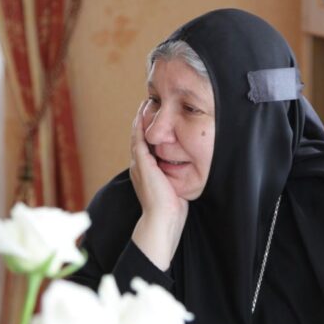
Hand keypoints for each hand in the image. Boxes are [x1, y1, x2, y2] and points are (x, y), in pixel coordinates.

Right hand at [130, 101, 187, 270]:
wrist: (162, 220)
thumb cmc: (171, 209)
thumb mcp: (173, 186)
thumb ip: (174, 175)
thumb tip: (186, 167)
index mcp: (144, 171)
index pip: (144, 145)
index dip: (147, 129)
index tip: (154, 116)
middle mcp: (138, 165)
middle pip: (138, 136)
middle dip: (143, 120)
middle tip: (148, 103)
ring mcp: (138, 164)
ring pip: (136, 135)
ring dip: (140, 118)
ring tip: (145, 103)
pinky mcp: (142, 163)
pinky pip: (138, 139)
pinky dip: (140, 125)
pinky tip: (144, 113)